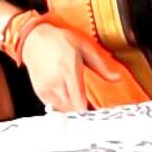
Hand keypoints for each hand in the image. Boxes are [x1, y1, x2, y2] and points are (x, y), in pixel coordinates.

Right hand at [20, 21, 135, 113]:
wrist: (34, 39)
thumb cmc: (59, 41)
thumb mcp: (85, 47)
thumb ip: (101, 66)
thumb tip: (116, 78)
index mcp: (69, 69)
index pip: (78, 100)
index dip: (89, 110)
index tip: (97, 111)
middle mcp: (56, 81)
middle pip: (72, 109)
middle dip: (82, 108)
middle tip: (91, 105)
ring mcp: (46, 88)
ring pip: (63, 110)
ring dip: (73, 108)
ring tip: (79, 99)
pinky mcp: (39, 92)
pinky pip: (54, 106)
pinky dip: (62, 105)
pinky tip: (67, 95)